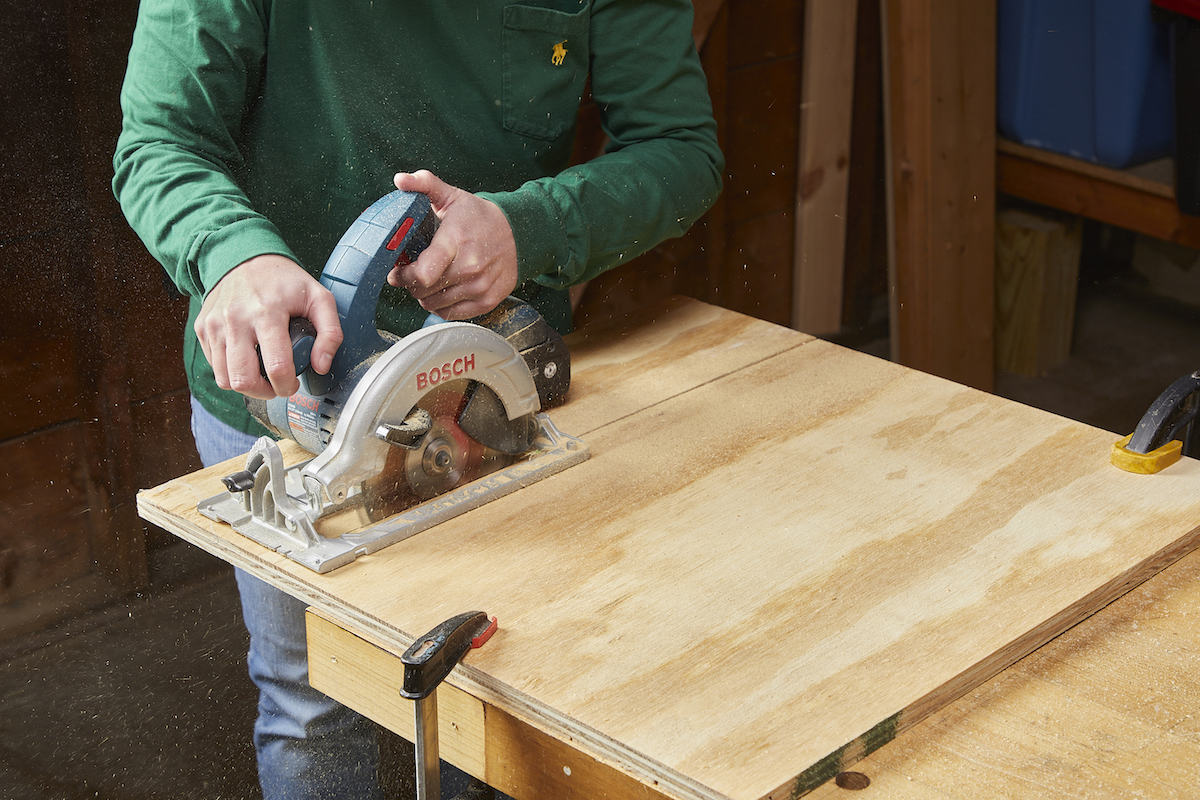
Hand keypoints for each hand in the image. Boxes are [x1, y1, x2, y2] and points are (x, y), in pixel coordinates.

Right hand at [195, 254, 342, 398]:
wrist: (243, 257)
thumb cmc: (283, 280)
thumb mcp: (319, 297)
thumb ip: (330, 332)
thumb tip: (321, 365)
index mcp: (268, 311)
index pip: (276, 366)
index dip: (287, 385)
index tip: (293, 384)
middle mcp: (236, 319)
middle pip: (243, 379)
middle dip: (264, 392)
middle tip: (276, 385)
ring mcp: (215, 325)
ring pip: (225, 379)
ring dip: (246, 386)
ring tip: (261, 375)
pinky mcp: (202, 328)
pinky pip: (214, 366)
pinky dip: (230, 371)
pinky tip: (246, 359)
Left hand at [388, 170, 517, 318]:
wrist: (519, 234)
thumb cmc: (480, 218)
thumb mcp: (453, 196)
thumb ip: (425, 184)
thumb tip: (401, 180)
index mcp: (456, 241)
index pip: (422, 273)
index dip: (403, 275)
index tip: (397, 270)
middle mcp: (470, 267)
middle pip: (424, 291)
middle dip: (411, 284)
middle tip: (411, 274)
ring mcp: (480, 286)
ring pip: (435, 305)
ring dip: (424, 296)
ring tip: (427, 281)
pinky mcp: (487, 301)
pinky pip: (451, 314)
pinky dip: (441, 306)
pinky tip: (442, 291)